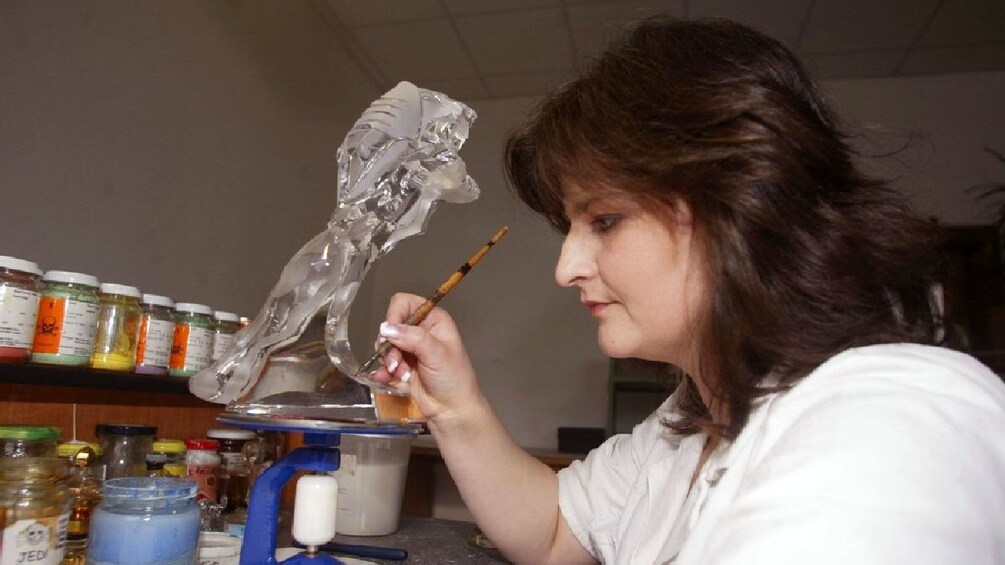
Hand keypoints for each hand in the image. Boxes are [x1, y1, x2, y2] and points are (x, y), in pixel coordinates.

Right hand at [370, 292, 482, 426]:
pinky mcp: (400, 366)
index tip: (392, 336)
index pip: (403, 304)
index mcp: (433, 320)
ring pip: (384, 345)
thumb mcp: (437, 355)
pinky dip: (382, 372)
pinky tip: (387, 380)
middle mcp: (419, 330)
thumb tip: (387, 328)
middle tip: (397, 363)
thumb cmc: (454, 380)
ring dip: (389, 362)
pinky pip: (381, 363)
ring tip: (402, 375)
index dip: (394, 316)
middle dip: (390, 346)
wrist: (452, 412)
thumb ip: (413, 339)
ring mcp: (409, 349)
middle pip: (390, 326)